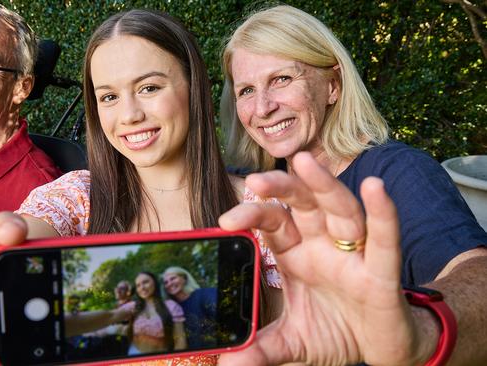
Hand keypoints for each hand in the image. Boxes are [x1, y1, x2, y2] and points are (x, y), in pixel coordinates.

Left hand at [218, 152, 432, 365]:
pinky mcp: (382, 272)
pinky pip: (383, 238)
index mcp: (297, 254)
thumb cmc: (336, 331)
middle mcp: (323, 246)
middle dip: (282, 189)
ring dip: (323, 186)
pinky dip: (382, 213)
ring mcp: (354, 254)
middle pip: (303, 205)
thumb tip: (228, 364)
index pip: (273, 223)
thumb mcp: (292, 342)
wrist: (381, 348)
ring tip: (304, 162)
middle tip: (256, 180)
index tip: (226, 220)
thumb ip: (261, 349)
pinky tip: (375, 188)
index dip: (252, 214)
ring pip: (339, 210)